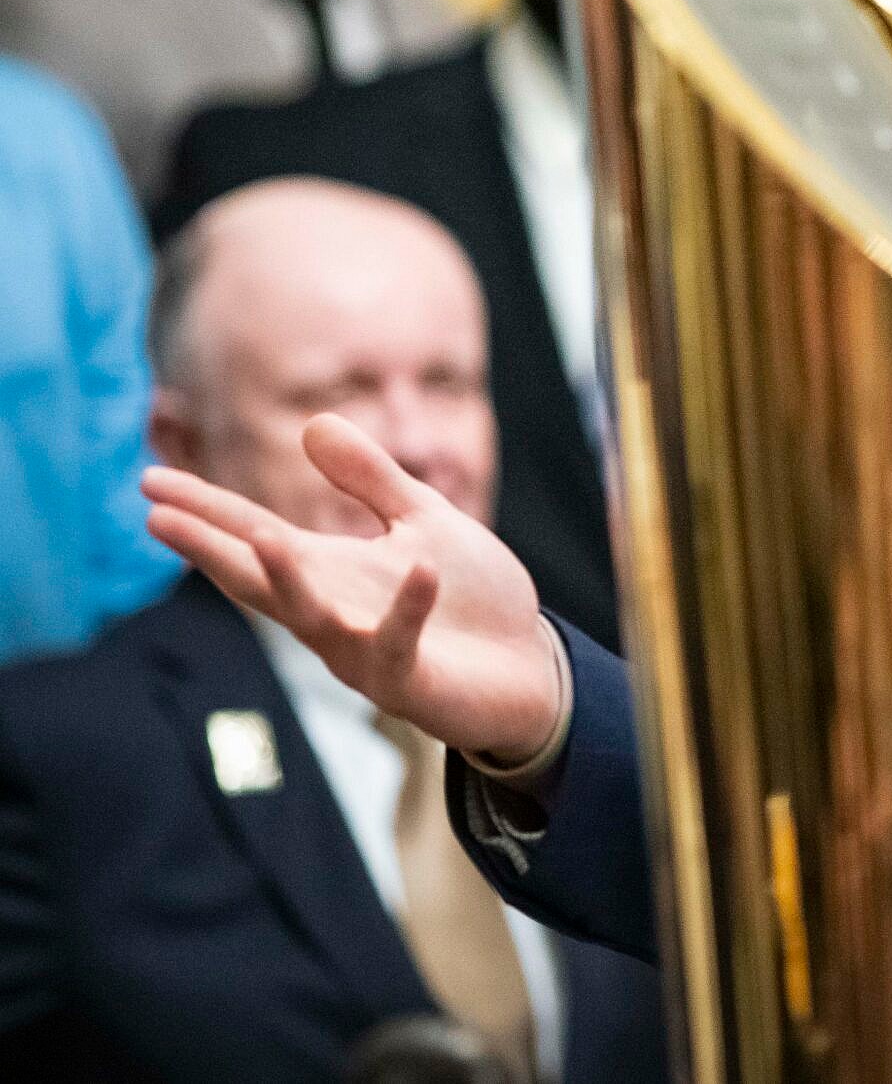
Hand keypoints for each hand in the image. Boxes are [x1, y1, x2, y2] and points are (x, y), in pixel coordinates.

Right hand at [145, 414, 563, 764]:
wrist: (529, 666)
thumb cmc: (472, 598)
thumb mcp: (421, 521)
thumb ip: (371, 478)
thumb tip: (313, 423)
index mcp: (331, 573)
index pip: (254, 535)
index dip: (206, 511)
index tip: (150, 482)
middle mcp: (333, 613)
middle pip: (258, 579)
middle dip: (210, 549)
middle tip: (156, 517)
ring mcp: (365, 652)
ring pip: (314, 619)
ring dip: (290, 581)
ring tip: (263, 537)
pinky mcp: (410, 680)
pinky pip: (400, 643)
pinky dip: (409, 607)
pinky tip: (421, 569)